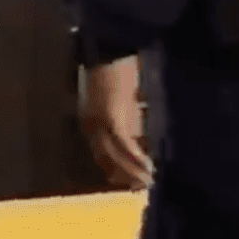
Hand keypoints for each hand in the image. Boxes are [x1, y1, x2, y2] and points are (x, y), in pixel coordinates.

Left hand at [80, 55, 153, 190]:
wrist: (110, 50)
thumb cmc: (117, 69)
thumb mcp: (119, 97)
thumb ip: (125, 114)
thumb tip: (139, 129)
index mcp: (90, 120)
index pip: (100, 153)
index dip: (115, 170)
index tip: (130, 182)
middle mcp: (91, 125)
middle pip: (105, 159)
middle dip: (124, 176)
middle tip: (140, 188)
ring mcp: (99, 123)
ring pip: (114, 156)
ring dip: (132, 171)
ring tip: (148, 182)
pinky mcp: (112, 118)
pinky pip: (124, 145)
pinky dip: (136, 158)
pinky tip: (149, 167)